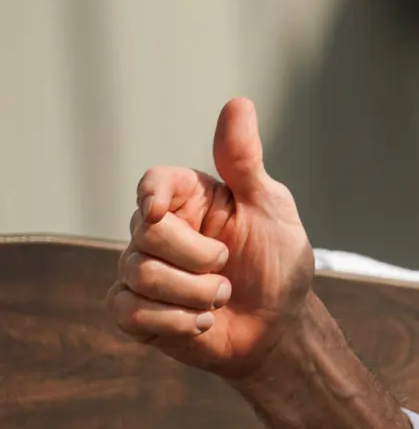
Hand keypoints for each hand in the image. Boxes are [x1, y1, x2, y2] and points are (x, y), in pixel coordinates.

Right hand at [105, 98, 314, 379]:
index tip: (161, 211)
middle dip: (197, 258)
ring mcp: (143, 271)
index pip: (153, 183)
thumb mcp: (271, 208)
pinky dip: (175, 321)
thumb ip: (245, 161)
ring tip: (222, 297)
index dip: (151, 194)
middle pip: (144, 232)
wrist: (280, 327)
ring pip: (139, 274)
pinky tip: (202, 322)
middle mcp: (159, 231)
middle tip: (227, 267)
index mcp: (190, 199)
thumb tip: (238, 102)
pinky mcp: (135, 312)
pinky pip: (128, 311)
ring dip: (195, 294)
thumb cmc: (280, 263)